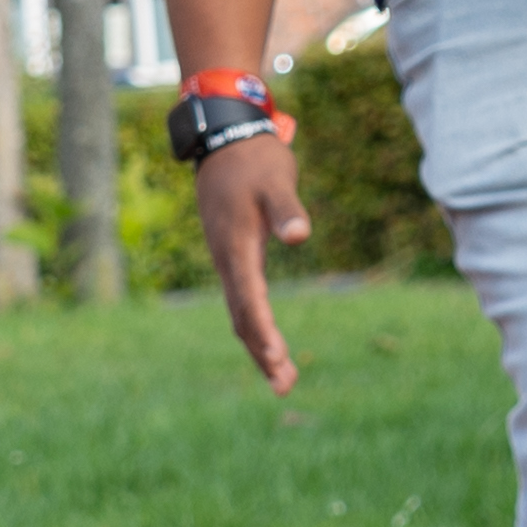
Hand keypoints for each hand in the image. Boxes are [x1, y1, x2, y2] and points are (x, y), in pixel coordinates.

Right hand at [199, 126, 314, 395]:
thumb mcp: (275, 180)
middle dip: (262, 353)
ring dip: (259, 346)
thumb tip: (300, 235)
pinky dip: (255, 325)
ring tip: (283, 378)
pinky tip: (267, 341)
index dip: (264, 329)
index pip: (250, 298)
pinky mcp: (233, 257)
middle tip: (285, 385)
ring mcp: (228, 260)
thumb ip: (287, 208)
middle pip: (242, 317)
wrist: (225, 140)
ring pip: (240, 313)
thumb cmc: (255, 160)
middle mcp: (228, 260)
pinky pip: (242, 300)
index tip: (278, 357)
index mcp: (236, 247)